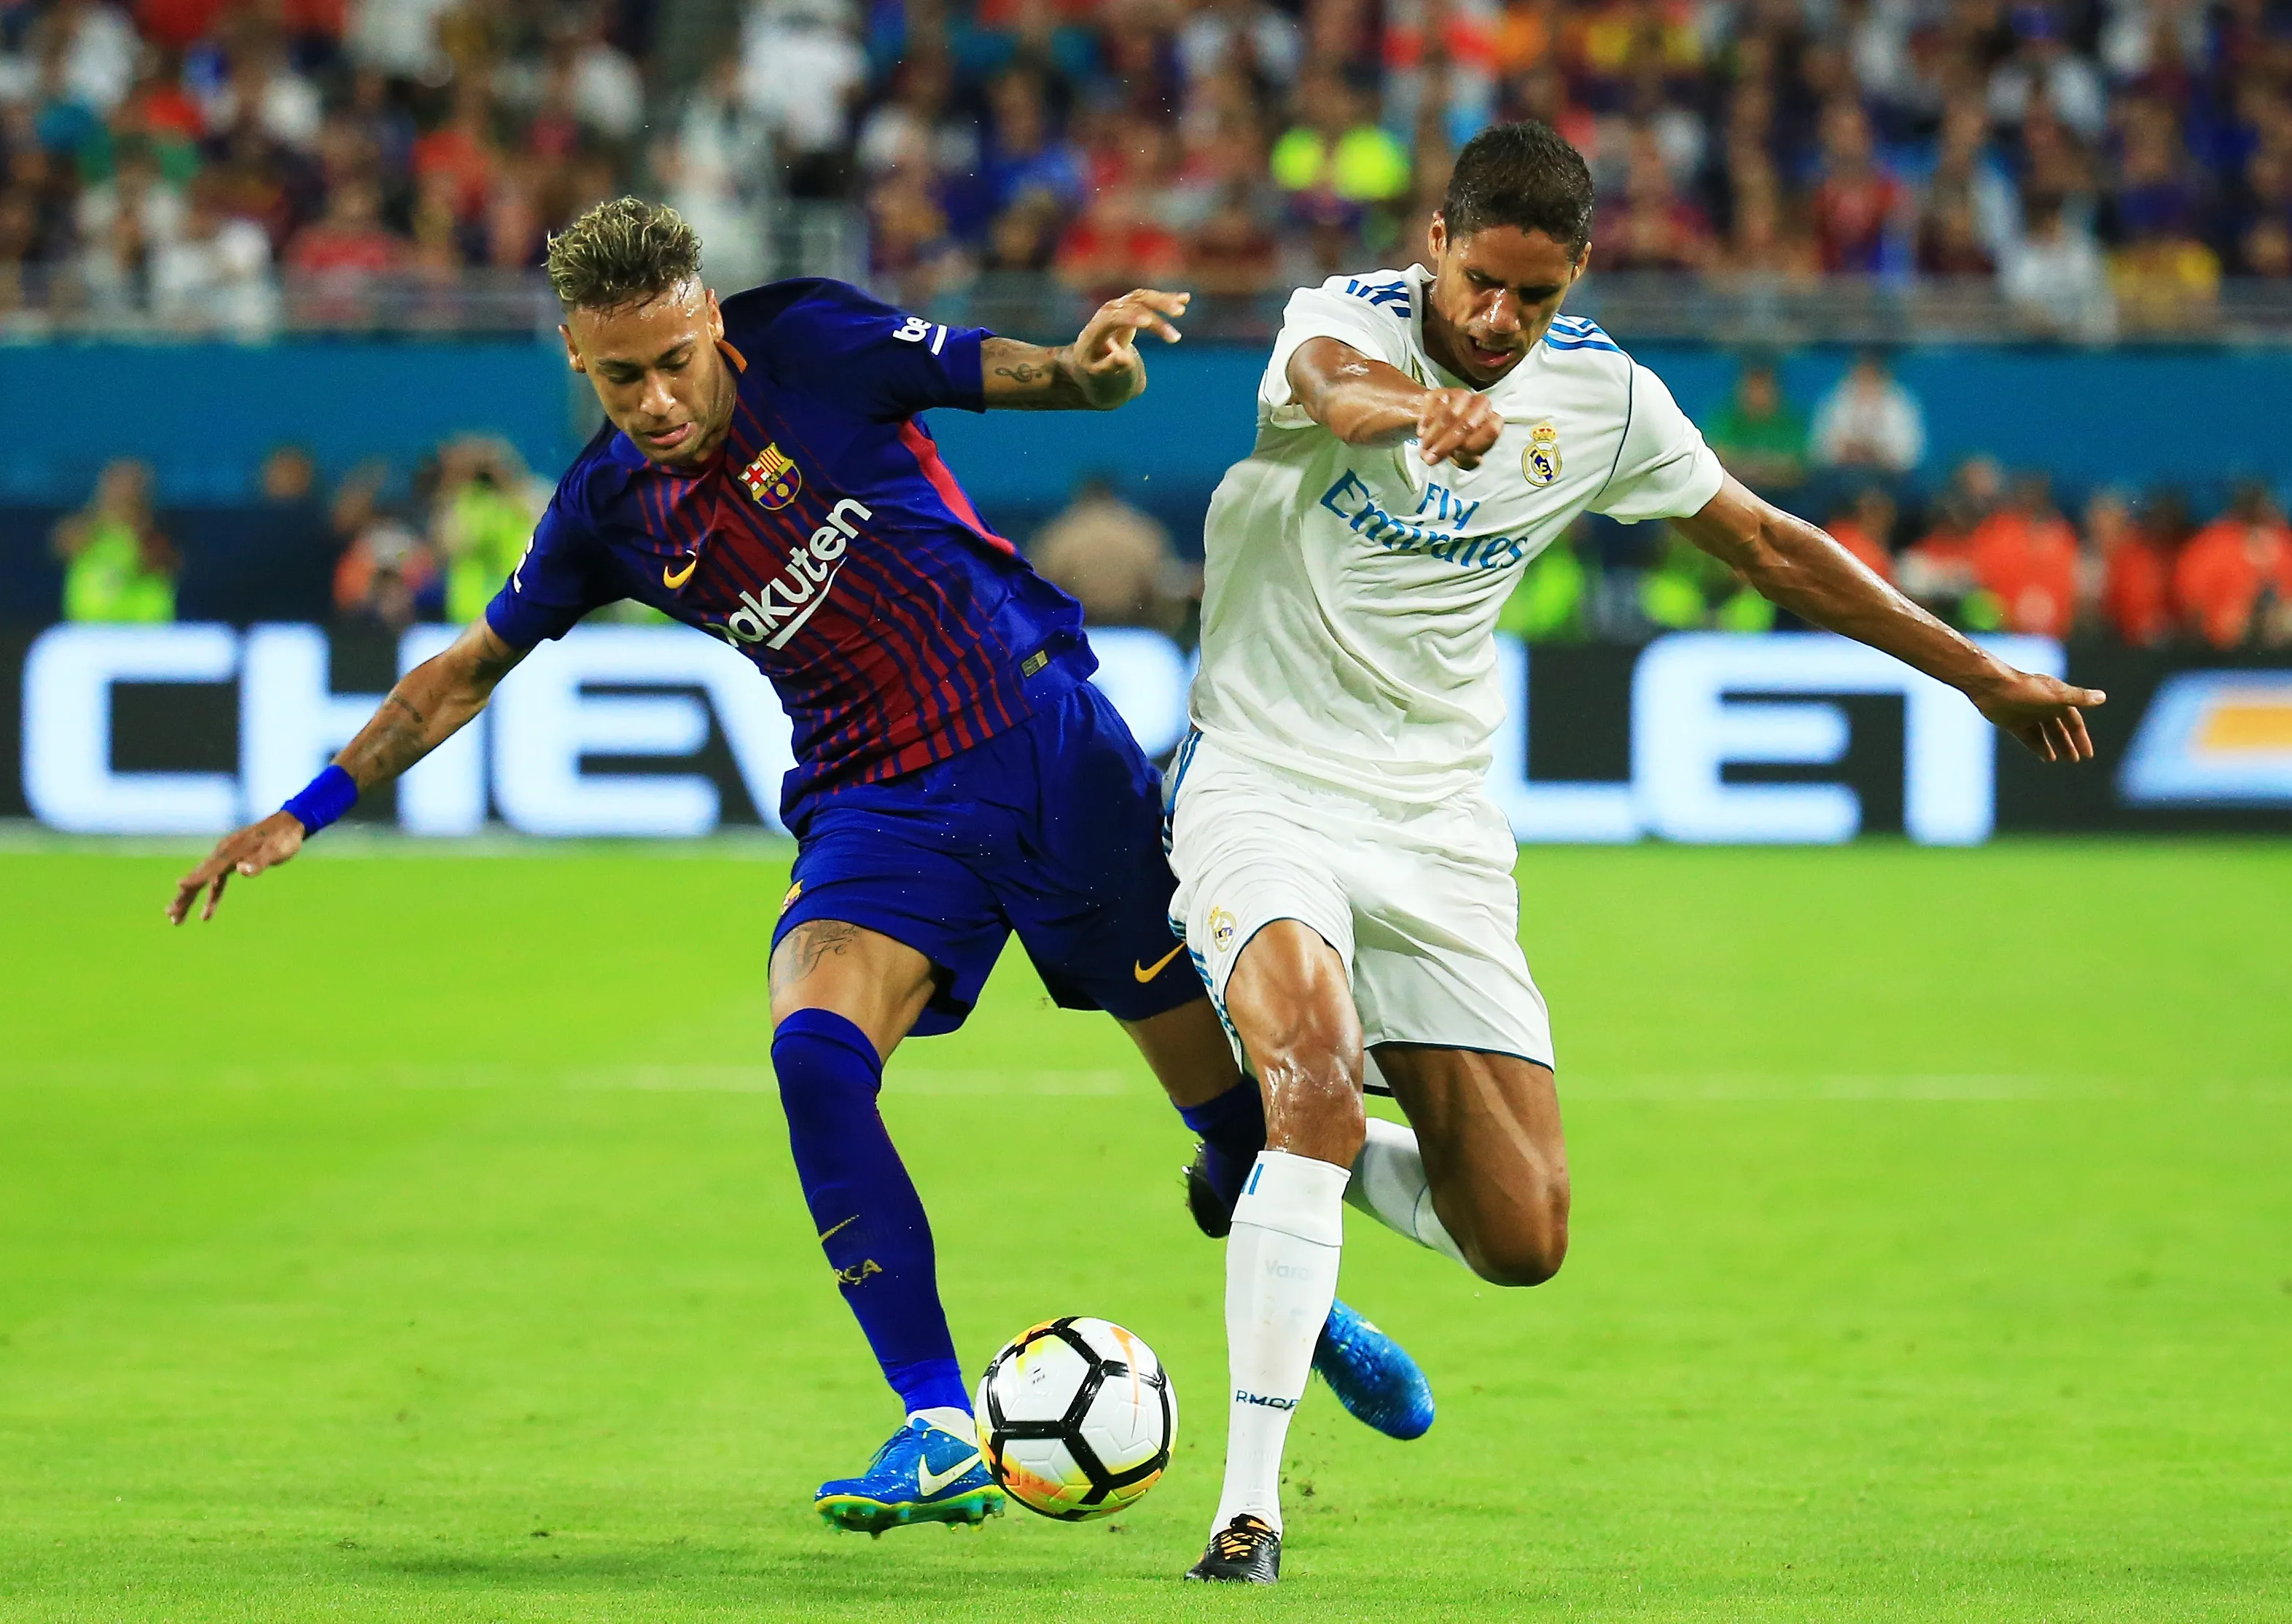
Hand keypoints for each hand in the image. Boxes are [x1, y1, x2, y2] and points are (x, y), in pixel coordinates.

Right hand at [167, 810, 306, 924]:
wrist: (291, 823)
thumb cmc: (284, 838)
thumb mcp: (276, 850)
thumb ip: (258, 861)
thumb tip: (240, 870)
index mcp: (232, 850)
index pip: (210, 868)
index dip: (195, 878)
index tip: (180, 887)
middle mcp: (224, 852)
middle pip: (199, 876)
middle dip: (184, 896)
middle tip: (170, 915)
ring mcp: (227, 856)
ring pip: (204, 880)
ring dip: (190, 899)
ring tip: (176, 920)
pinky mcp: (233, 860)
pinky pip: (217, 881)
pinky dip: (211, 896)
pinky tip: (206, 914)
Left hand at [1066, 288, 1188, 406]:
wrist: (1093, 367)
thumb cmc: (1096, 376)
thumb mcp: (1100, 377)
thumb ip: (1110, 366)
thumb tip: (1124, 357)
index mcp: (1094, 332)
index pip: (1112, 318)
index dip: (1129, 318)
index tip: (1148, 322)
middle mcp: (1105, 314)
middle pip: (1130, 306)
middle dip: (1154, 318)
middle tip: (1176, 331)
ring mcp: (1117, 308)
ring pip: (1142, 298)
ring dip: (1162, 303)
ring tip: (1182, 310)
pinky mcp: (1129, 308)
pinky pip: (1147, 300)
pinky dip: (1165, 300)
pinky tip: (1185, 298)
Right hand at [1416, 388, 1503, 469]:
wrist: (1438, 423)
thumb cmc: (1456, 442)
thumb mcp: (1465, 456)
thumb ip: (1469, 460)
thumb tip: (1473, 460)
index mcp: (1493, 420)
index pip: (1491, 430)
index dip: (1474, 445)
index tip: (1458, 455)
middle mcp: (1481, 404)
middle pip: (1467, 424)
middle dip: (1446, 444)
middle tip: (1432, 457)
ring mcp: (1462, 395)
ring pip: (1449, 415)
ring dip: (1434, 435)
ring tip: (1425, 447)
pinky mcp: (1441, 392)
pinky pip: (1434, 407)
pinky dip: (1426, 423)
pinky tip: (1422, 432)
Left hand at [1971, 667, 2106, 762]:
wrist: (1993, 688)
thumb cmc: (2026, 689)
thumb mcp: (2055, 696)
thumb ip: (2078, 698)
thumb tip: (2103, 697)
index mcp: (2057, 700)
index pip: (2074, 721)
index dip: (2081, 737)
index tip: (2088, 754)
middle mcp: (2044, 707)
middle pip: (2060, 729)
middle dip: (2069, 743)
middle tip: (2076, 759)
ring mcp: (2028, 715)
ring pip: (2044, 734)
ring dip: (2054, 745)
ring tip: (2062, 759)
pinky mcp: (2013, 722)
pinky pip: (2028, 737)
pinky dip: (2037, 746)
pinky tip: (2046, 758)